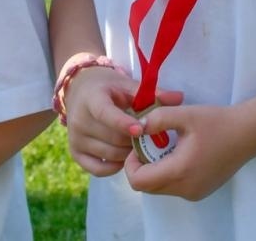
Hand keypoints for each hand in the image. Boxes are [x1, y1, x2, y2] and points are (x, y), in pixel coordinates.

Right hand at [61, 66, 181, 177]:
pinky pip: (98, 169)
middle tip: (151, 139)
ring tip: (140, 146)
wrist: (81, 91)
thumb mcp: (128, 85)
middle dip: (134, 141)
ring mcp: (75, 139)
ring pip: (109, 155)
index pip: (106, 114)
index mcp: (92, 99)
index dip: (123, 123)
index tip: (141, 130)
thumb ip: (153, 93)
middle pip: (112, 138)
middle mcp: (79, 120)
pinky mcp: (75, 153)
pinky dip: (115, 167)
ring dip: (128, 154)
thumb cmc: (110, 88)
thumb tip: (180, 98)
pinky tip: (125, 157)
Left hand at [123, 102, 255, 201]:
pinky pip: (174, 188)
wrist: (248, 133)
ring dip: (155, 170)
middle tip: (152, 143)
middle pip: (147, 187)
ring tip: (169, 146)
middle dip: (142, 166)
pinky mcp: (200, 192)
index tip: (138, 145)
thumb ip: (158, 118)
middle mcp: (185, 189)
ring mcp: (194, 193)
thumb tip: (136, 127)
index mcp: (179, 171)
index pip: (138, 182)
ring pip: (160, 188)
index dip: (131, 164)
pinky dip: (169, 174)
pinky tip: (182, 154)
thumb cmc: (218, 122)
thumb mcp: (186, 114)